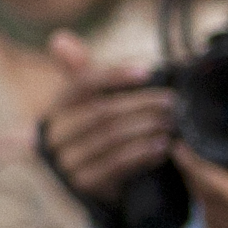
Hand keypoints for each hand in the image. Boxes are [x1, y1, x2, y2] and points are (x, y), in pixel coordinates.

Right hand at [37, 35, 180, 204]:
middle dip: (141, 103)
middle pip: (101, 111)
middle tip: (172, 100)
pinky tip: (163, 147)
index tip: (147, 70)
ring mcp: (66, 162)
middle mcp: (54, 135)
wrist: (93, 189)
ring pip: (111, 137)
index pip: (82, 84)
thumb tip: (59, 38)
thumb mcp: (86, 105)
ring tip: (172, 122)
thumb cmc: (93, 137)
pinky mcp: (83, 185)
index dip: (113, 75)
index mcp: (56, 108)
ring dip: (146, 127)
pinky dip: (143, 153)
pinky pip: (116, 164)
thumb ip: (79, 72)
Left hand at [182, 86, 227, 227]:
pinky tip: (213, 205)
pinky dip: (210, 224)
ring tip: (198, 170)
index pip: (215, 187)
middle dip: (193, 176)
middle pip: (206, 204)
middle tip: (187, 148)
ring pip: (207, 225)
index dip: (192, 164)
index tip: (178, 143)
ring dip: (201, 200)